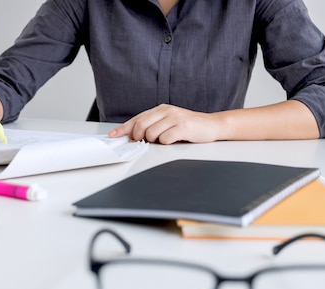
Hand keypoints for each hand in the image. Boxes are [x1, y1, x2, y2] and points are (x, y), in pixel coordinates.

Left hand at [108, 104, 222, 143]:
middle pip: (141, 126)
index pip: (137, 119)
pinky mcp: (183, 126)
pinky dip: (166, 143)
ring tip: (165, 139)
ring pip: (151, 134)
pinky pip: (165, 139)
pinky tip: (174, 139)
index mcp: (160, 109)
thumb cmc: (188, 126)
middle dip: (138, 137)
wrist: (211, 125)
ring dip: (155, 141)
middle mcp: (166, 111)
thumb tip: (132, 135)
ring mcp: (175, 118)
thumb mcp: (168, 122)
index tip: (113, 136)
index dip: (123, 128)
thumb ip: (152, 125)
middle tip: (145, 141)